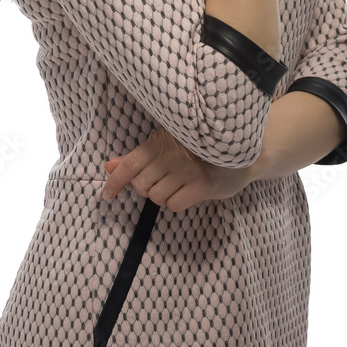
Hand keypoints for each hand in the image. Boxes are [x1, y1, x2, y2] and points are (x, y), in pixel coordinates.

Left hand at [101, 125, 256, 211]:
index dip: (115, 181)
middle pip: (141, 185)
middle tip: (159, 180)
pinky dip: (175, 202)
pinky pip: (174, 205)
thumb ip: (136, 157)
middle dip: (145, 187)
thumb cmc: (197, 145)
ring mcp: (188, 170)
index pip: (130, 164)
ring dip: (161, 195)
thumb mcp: (165, 144)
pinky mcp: (203, 185)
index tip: (106, 195)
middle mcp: (172, 155)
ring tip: (175, 184)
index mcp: (160, 141)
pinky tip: (185, 191)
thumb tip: (108, 166)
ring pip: (157, 197)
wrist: (240, 148)